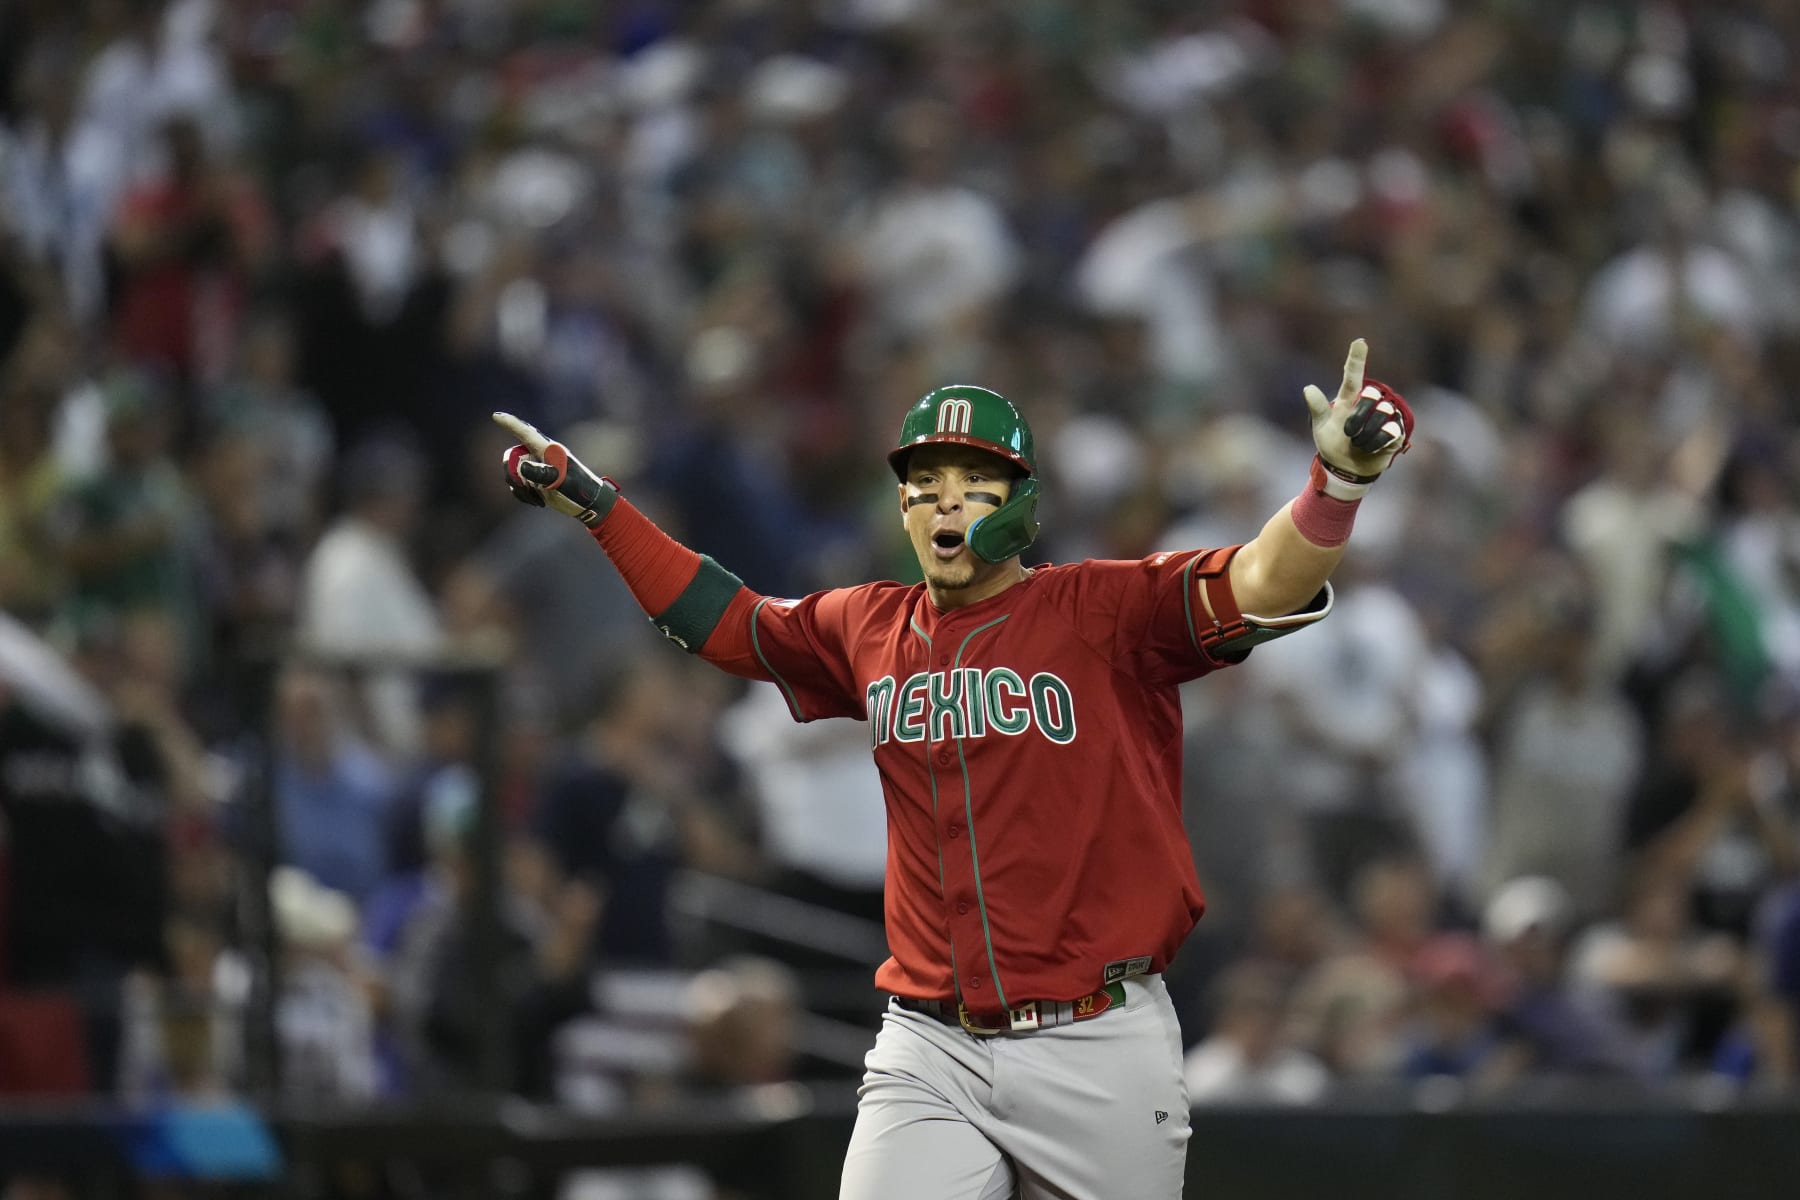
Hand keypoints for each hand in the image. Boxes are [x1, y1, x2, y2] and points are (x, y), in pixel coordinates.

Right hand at [493, 411, 616, 526]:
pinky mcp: (533, 480)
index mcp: (547, 449)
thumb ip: (541, 473)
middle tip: (525, 487)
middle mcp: (539, 455)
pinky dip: (522, 494)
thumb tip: (520, 467)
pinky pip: (516, 485)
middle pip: (511, 457)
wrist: (587, 504)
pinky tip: (538, 501)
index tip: (496, 416)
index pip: (525, 433)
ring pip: (512, 473)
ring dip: (519, 488)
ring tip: (538, 497)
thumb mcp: (561, 481)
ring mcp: (535, 467)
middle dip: (512, 474)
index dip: (510, 424)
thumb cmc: (578, 489)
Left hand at [1303, 339, 1414, 491]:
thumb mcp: (1321, 427)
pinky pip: (1390, 430)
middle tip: (1349, 433)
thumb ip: (1318, 408)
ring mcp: (1385, 414)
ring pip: (1381, 413)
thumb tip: (1308, 388)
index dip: (1357, 358)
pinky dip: (1376, 443)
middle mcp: (1369, 403)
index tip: (1360, 342)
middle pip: (1369, 396)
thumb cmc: (1333, 444)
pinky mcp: (1396, 430)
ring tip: (1359, 443)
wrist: (1347, 469)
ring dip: (1365, 434)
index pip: (1353, 375)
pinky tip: (1371, 448)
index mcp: (1349, 399)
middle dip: (1357, 418)